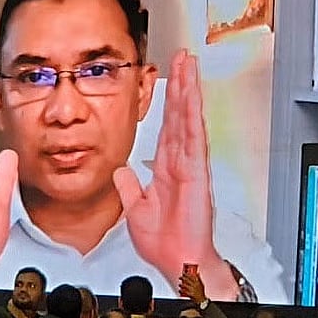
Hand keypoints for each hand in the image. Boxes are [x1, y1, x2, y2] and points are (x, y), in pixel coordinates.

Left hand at [113, 50, 237, 300]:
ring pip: (189, 119)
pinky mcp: (196, 172)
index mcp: (167, 168)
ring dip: (189, 91)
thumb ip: (129, 187)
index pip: (167, 126)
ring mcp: (190, 165)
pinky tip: (192, 97)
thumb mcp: (136, 208)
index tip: (168, 78)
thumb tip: (121, 171)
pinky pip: (194, 138)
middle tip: (182, 58)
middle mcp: (180, 162)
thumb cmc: (164, 241)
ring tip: (189, 66)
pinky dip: (193, 116)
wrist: (176, 259)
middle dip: (181, 85)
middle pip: (180, 115)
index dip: (168, 101)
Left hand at [178, 269, 206, 303]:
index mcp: (197, 282)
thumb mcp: (201, 284)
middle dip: (182, 278)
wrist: (201, 300)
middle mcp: (195, 285)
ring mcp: (192, 290)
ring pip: (184, 285)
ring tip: (179, 284)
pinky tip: (179, 290)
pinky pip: (184, 291)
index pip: (191, 276)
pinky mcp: (190, 294)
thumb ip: (199, 278)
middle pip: (187, 280)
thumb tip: (197, 273)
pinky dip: (181, 290)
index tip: (183, 273)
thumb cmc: (201, 292)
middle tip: (180, 277)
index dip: (187, 274)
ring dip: (181, 284)